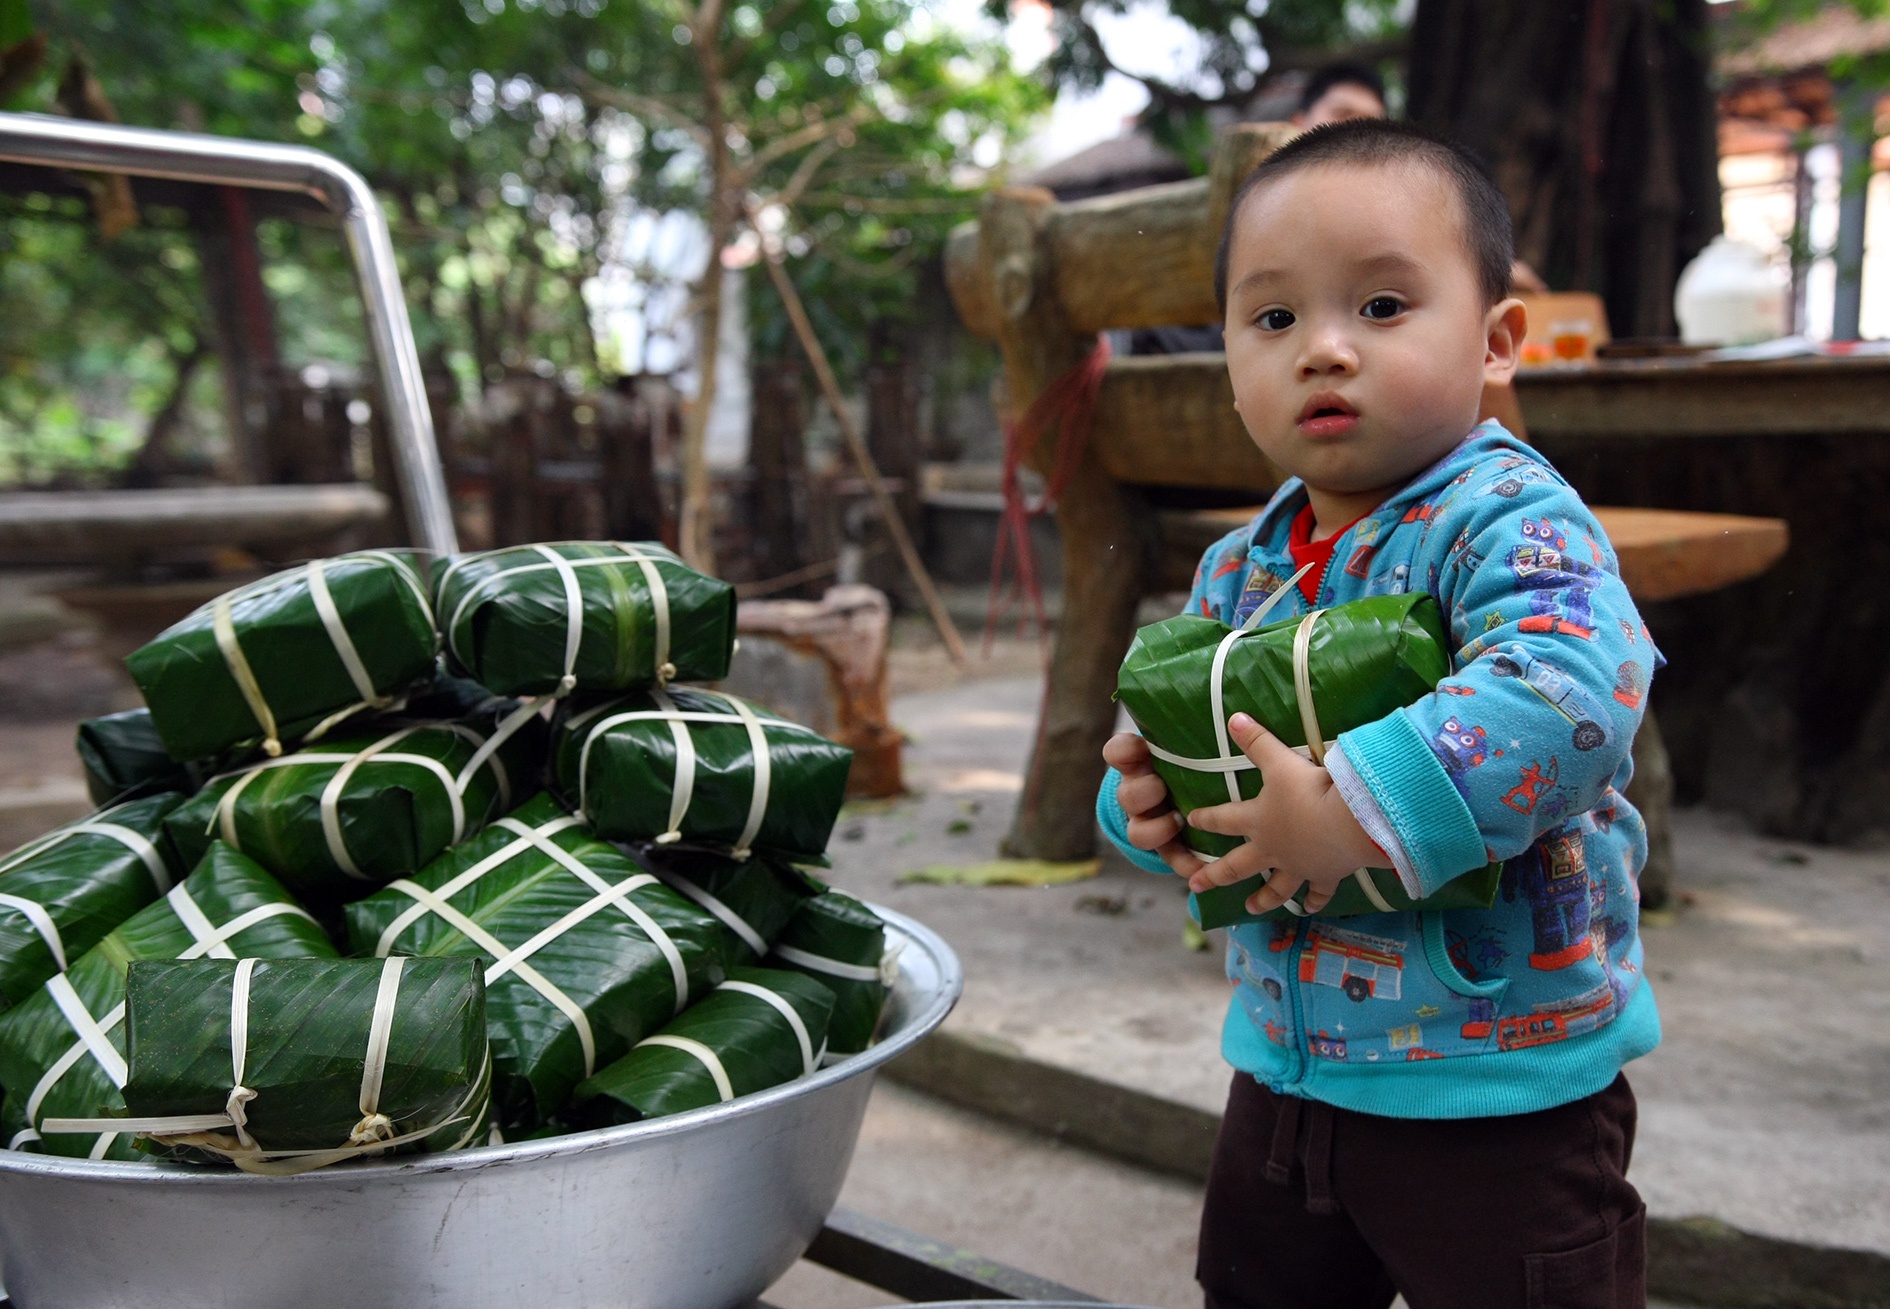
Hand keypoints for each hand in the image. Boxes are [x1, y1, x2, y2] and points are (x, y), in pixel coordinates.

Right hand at [1103, 732, 1205, 878]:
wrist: (1210, 798)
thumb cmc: (1204, 758)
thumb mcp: (1198, 739)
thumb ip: (1204, 722)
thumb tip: (1238, 695)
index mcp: (1144, 762)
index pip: (1118, 752)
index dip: (1123, 752)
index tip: (1140, 750)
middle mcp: (1141, 792)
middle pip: (1127, 794)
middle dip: (1141, 792)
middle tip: (1160, 787)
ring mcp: (1153, 823)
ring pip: (1138, 832)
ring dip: (1155, 828)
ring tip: (1175, 823)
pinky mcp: (1171, 849)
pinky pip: (1170, 860)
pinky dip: (1184, 863)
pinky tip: (1201, 867)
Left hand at [1183, 713, 1385, 914]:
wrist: (1346, 823)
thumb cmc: (1309, 791)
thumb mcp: (1279, 761)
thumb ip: (1257, 741)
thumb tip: (1234, 717)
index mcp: (1258, 821)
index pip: (1224, 819)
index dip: (1206, 819)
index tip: (1190, 821)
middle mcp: (1272, 849)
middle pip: (1237, 866)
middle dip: (1215, 875)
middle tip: (1195, 886)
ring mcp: (1298, 866)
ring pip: (1275, 887)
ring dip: (1262, 898)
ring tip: (1250, 908)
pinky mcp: (1325, 875)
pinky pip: (1317, 891)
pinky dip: (1313, 900)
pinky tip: (1308, 909)